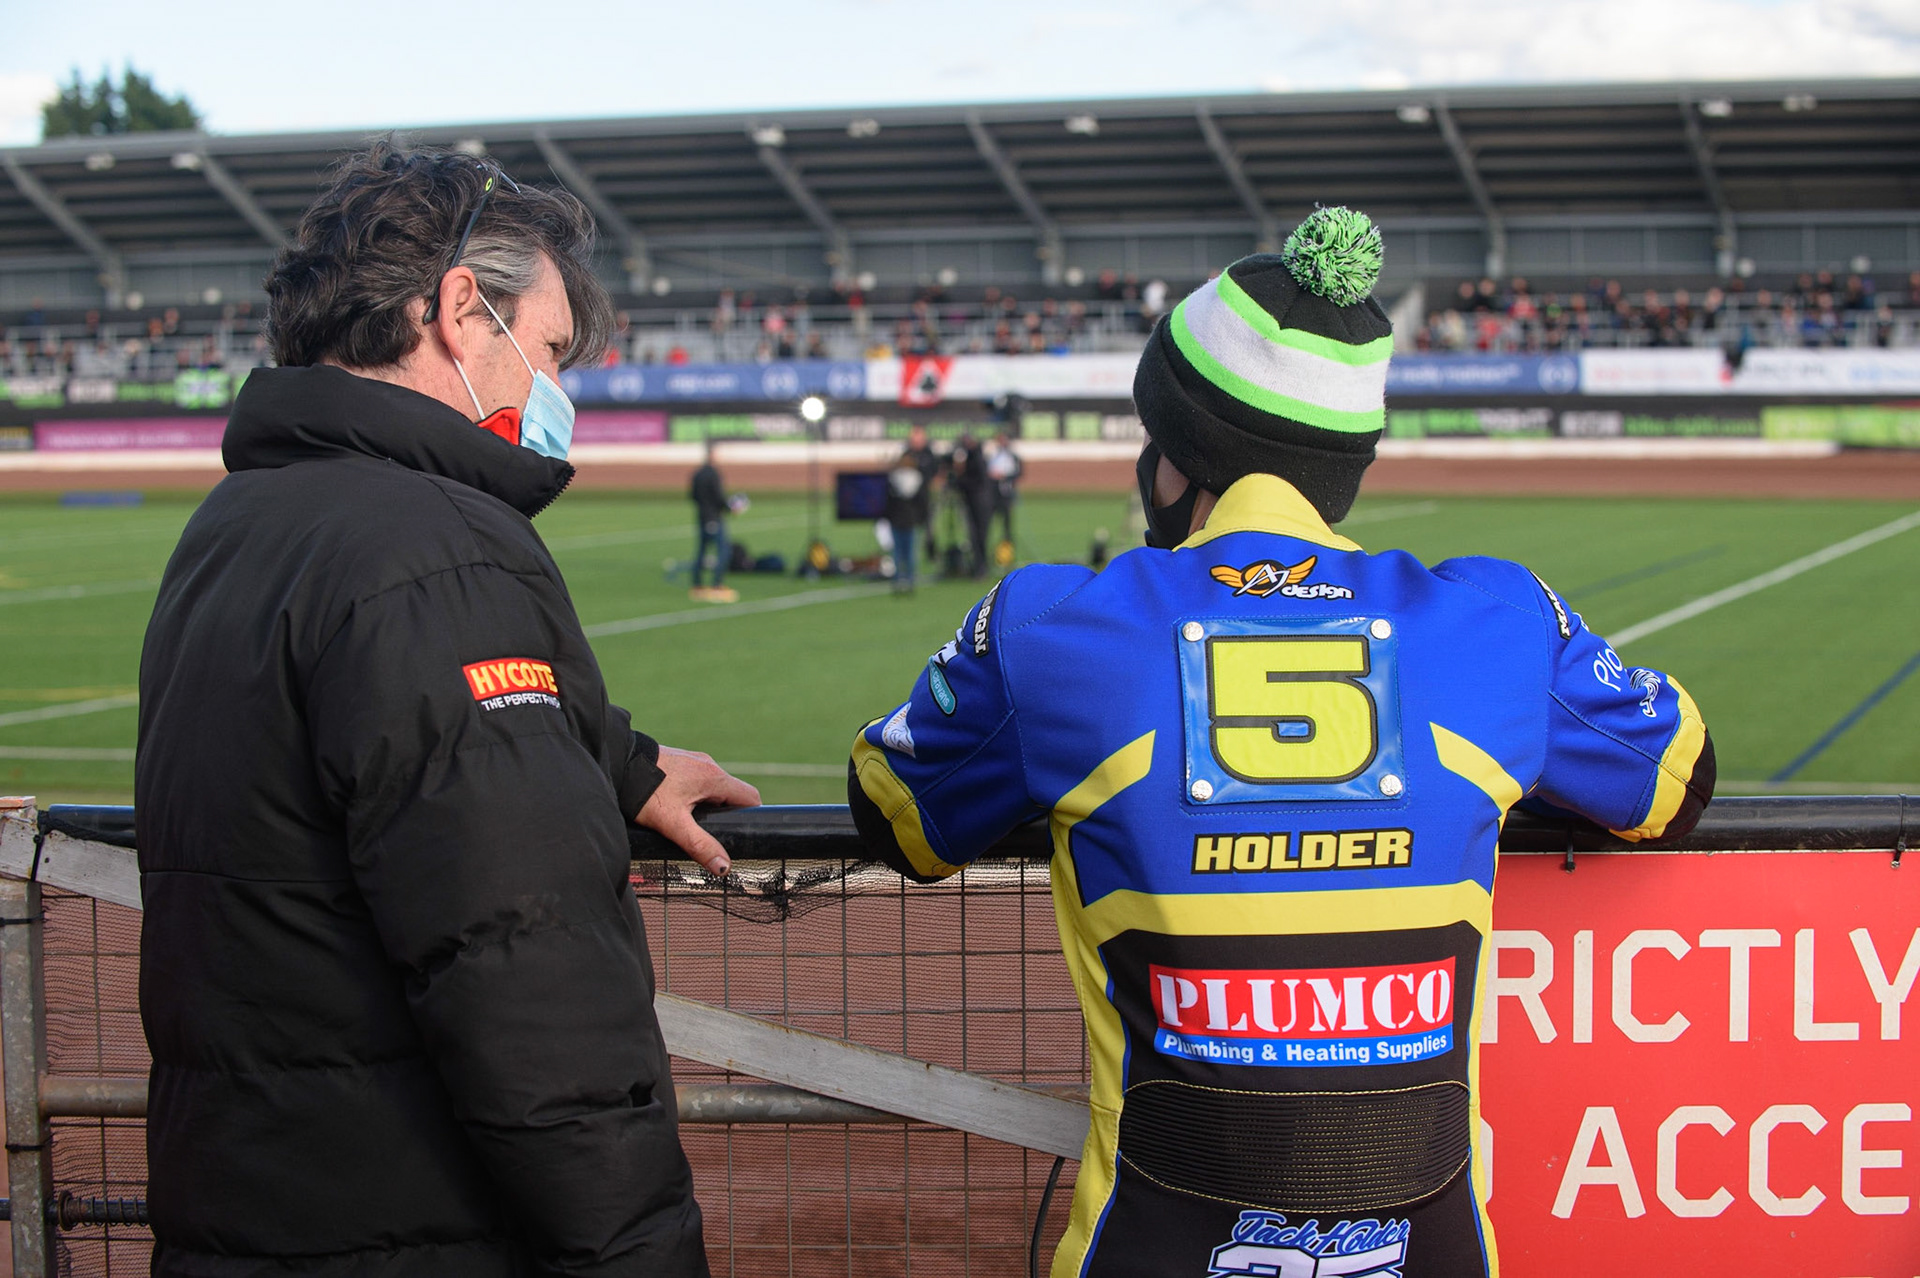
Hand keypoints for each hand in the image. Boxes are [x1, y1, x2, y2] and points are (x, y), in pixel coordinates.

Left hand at [636, 746, 759, 875]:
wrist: (616, 764)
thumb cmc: (644, 792)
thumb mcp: (673, 824)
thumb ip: (700, 845)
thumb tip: (724, 867)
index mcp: (714, 777)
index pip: (750, 797)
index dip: (751, 816)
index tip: (741, 833)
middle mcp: (708, 765)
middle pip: (731, 794)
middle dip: (725, 815)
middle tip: (710, 835)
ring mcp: (692, 761)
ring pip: (712, 788)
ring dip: (708, 806)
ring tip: (689, 824)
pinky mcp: (678, 761)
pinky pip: (696, 781)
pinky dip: (694, 796)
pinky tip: (675, 808)